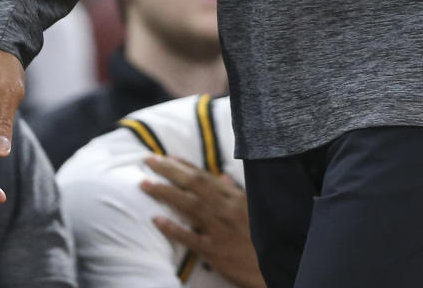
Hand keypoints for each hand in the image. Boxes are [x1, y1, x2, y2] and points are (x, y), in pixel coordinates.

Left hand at [141, 156, 265, 287]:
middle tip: (148, 160)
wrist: (277, 266)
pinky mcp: (215, 251)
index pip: (205, 176)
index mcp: (235, 197)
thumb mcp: (255, 209)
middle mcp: (225, 209)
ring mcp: (219, 229)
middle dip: (168, 170)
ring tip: (144, 184)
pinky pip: (190, 238)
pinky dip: (173, 228)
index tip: (167, 157)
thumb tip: (223, 177)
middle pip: (192, 184)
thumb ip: (236, 192)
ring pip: (188, 205)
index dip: (184, 165)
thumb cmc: (264, 237)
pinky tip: (156, 219)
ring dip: (164, 192)